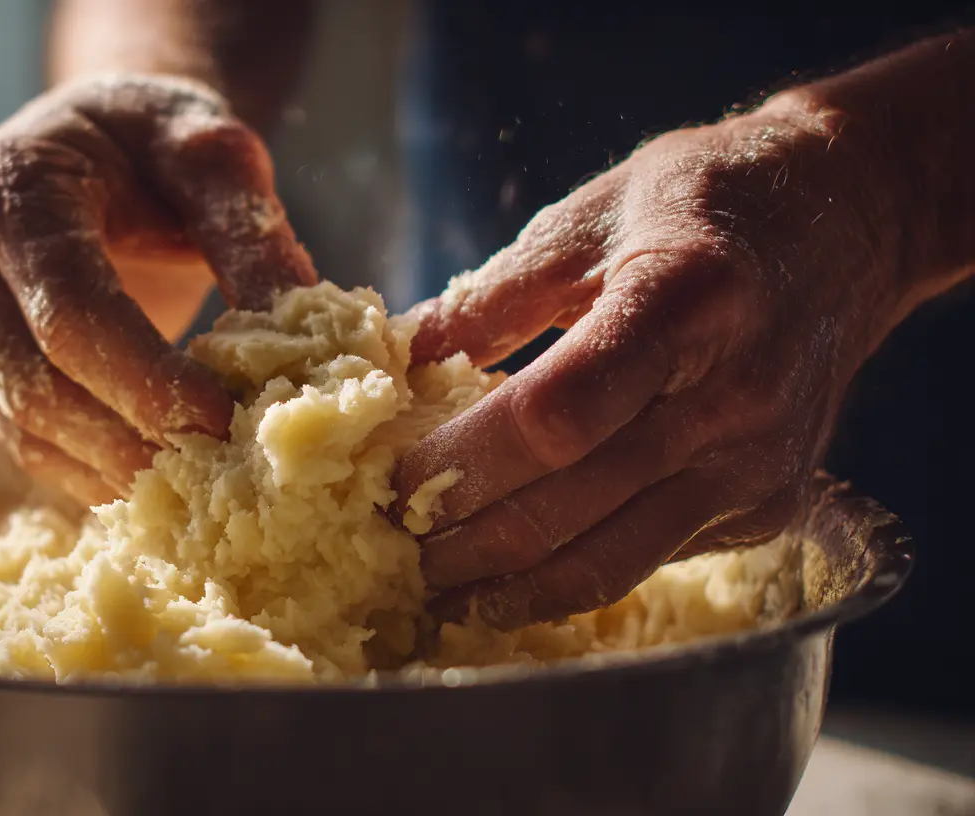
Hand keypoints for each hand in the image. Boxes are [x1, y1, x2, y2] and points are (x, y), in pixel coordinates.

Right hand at [0, 75, 314, 504]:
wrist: (89, 138)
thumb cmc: (152, 140)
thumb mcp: (210, 154)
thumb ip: (249, 230)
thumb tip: (301, 327)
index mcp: (1, 188)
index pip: (70, 309)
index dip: (146, 378)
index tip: (223, 422)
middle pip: (35, 382)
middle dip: (133, 440)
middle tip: (221, 476)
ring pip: (22, 425)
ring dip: (113, 470)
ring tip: (199, 491)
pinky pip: (20, 438)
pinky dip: (90, 471)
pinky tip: (156, 484)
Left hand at [393, 99, 910, 628]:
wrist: (847, 221)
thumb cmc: (703, 202)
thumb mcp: (588, 218)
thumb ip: (491, 297)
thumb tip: (395, 356)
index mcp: (680, 303)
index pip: (554, 416)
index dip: (462, 461)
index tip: (391, 477)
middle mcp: (732, 398)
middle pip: (567, 504)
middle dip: (461, 540)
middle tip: (388, 547)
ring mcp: (757, 463)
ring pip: (606, 560)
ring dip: (508, 587)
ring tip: (437, 588)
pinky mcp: (770, 504)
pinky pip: (648, 558)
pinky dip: (570, 575)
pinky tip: (512, 574)